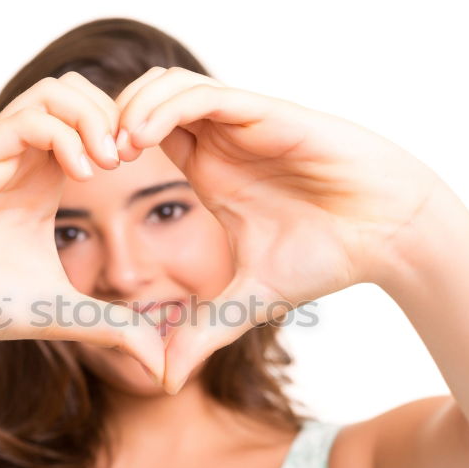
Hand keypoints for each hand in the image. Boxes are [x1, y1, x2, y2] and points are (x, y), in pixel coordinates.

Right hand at [0, 72, 164, 380]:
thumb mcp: (67, 315)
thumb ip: (117, 329)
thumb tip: (163, 366)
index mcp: (46, 180)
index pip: (97, 122)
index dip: (130, 134)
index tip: (146, 172)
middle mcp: (25, 159)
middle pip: (81, 92)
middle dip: (117, 115)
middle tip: (131, 160)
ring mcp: (0, 154)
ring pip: (57, 92)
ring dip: (94, 117)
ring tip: (109, 162)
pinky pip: (28, 118)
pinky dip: (64, 133)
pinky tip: (82, 173)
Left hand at [113, 66, 450, 393]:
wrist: (388, 235)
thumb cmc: (326, 256)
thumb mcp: (246, 300)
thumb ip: (203, 332)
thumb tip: (164, 382)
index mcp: (207, 168)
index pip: (140, 134)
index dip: (105, 148)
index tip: (80, 182)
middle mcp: (218, 139)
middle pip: (141, 99)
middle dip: (103, 120)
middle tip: (84, 160)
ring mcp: (239, 122)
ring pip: (165, 85)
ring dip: (128, 108)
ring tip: (110, 149)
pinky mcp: (264, 113)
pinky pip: (201, 93)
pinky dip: (164, 107)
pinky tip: (141, 138)